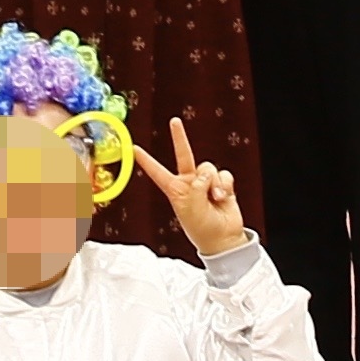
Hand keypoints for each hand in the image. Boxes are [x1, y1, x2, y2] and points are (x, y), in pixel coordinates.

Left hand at [138, 115, 245, 255]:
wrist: (223, 238)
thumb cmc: (202, 228)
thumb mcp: (190, 209)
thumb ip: (195, 188)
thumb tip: (205, 175)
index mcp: (175, 190)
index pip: (157, 172)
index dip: (146, 160)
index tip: (134, 148)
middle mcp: (189, 183)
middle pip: (184, 155)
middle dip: (179, 138)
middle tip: (174, 121)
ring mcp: (206, 183)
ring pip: (208, 167)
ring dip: (213, 182)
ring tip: (214, 198)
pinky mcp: (222, 184)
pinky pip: (223, 174)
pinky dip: (224, 184)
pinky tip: (223, 196)